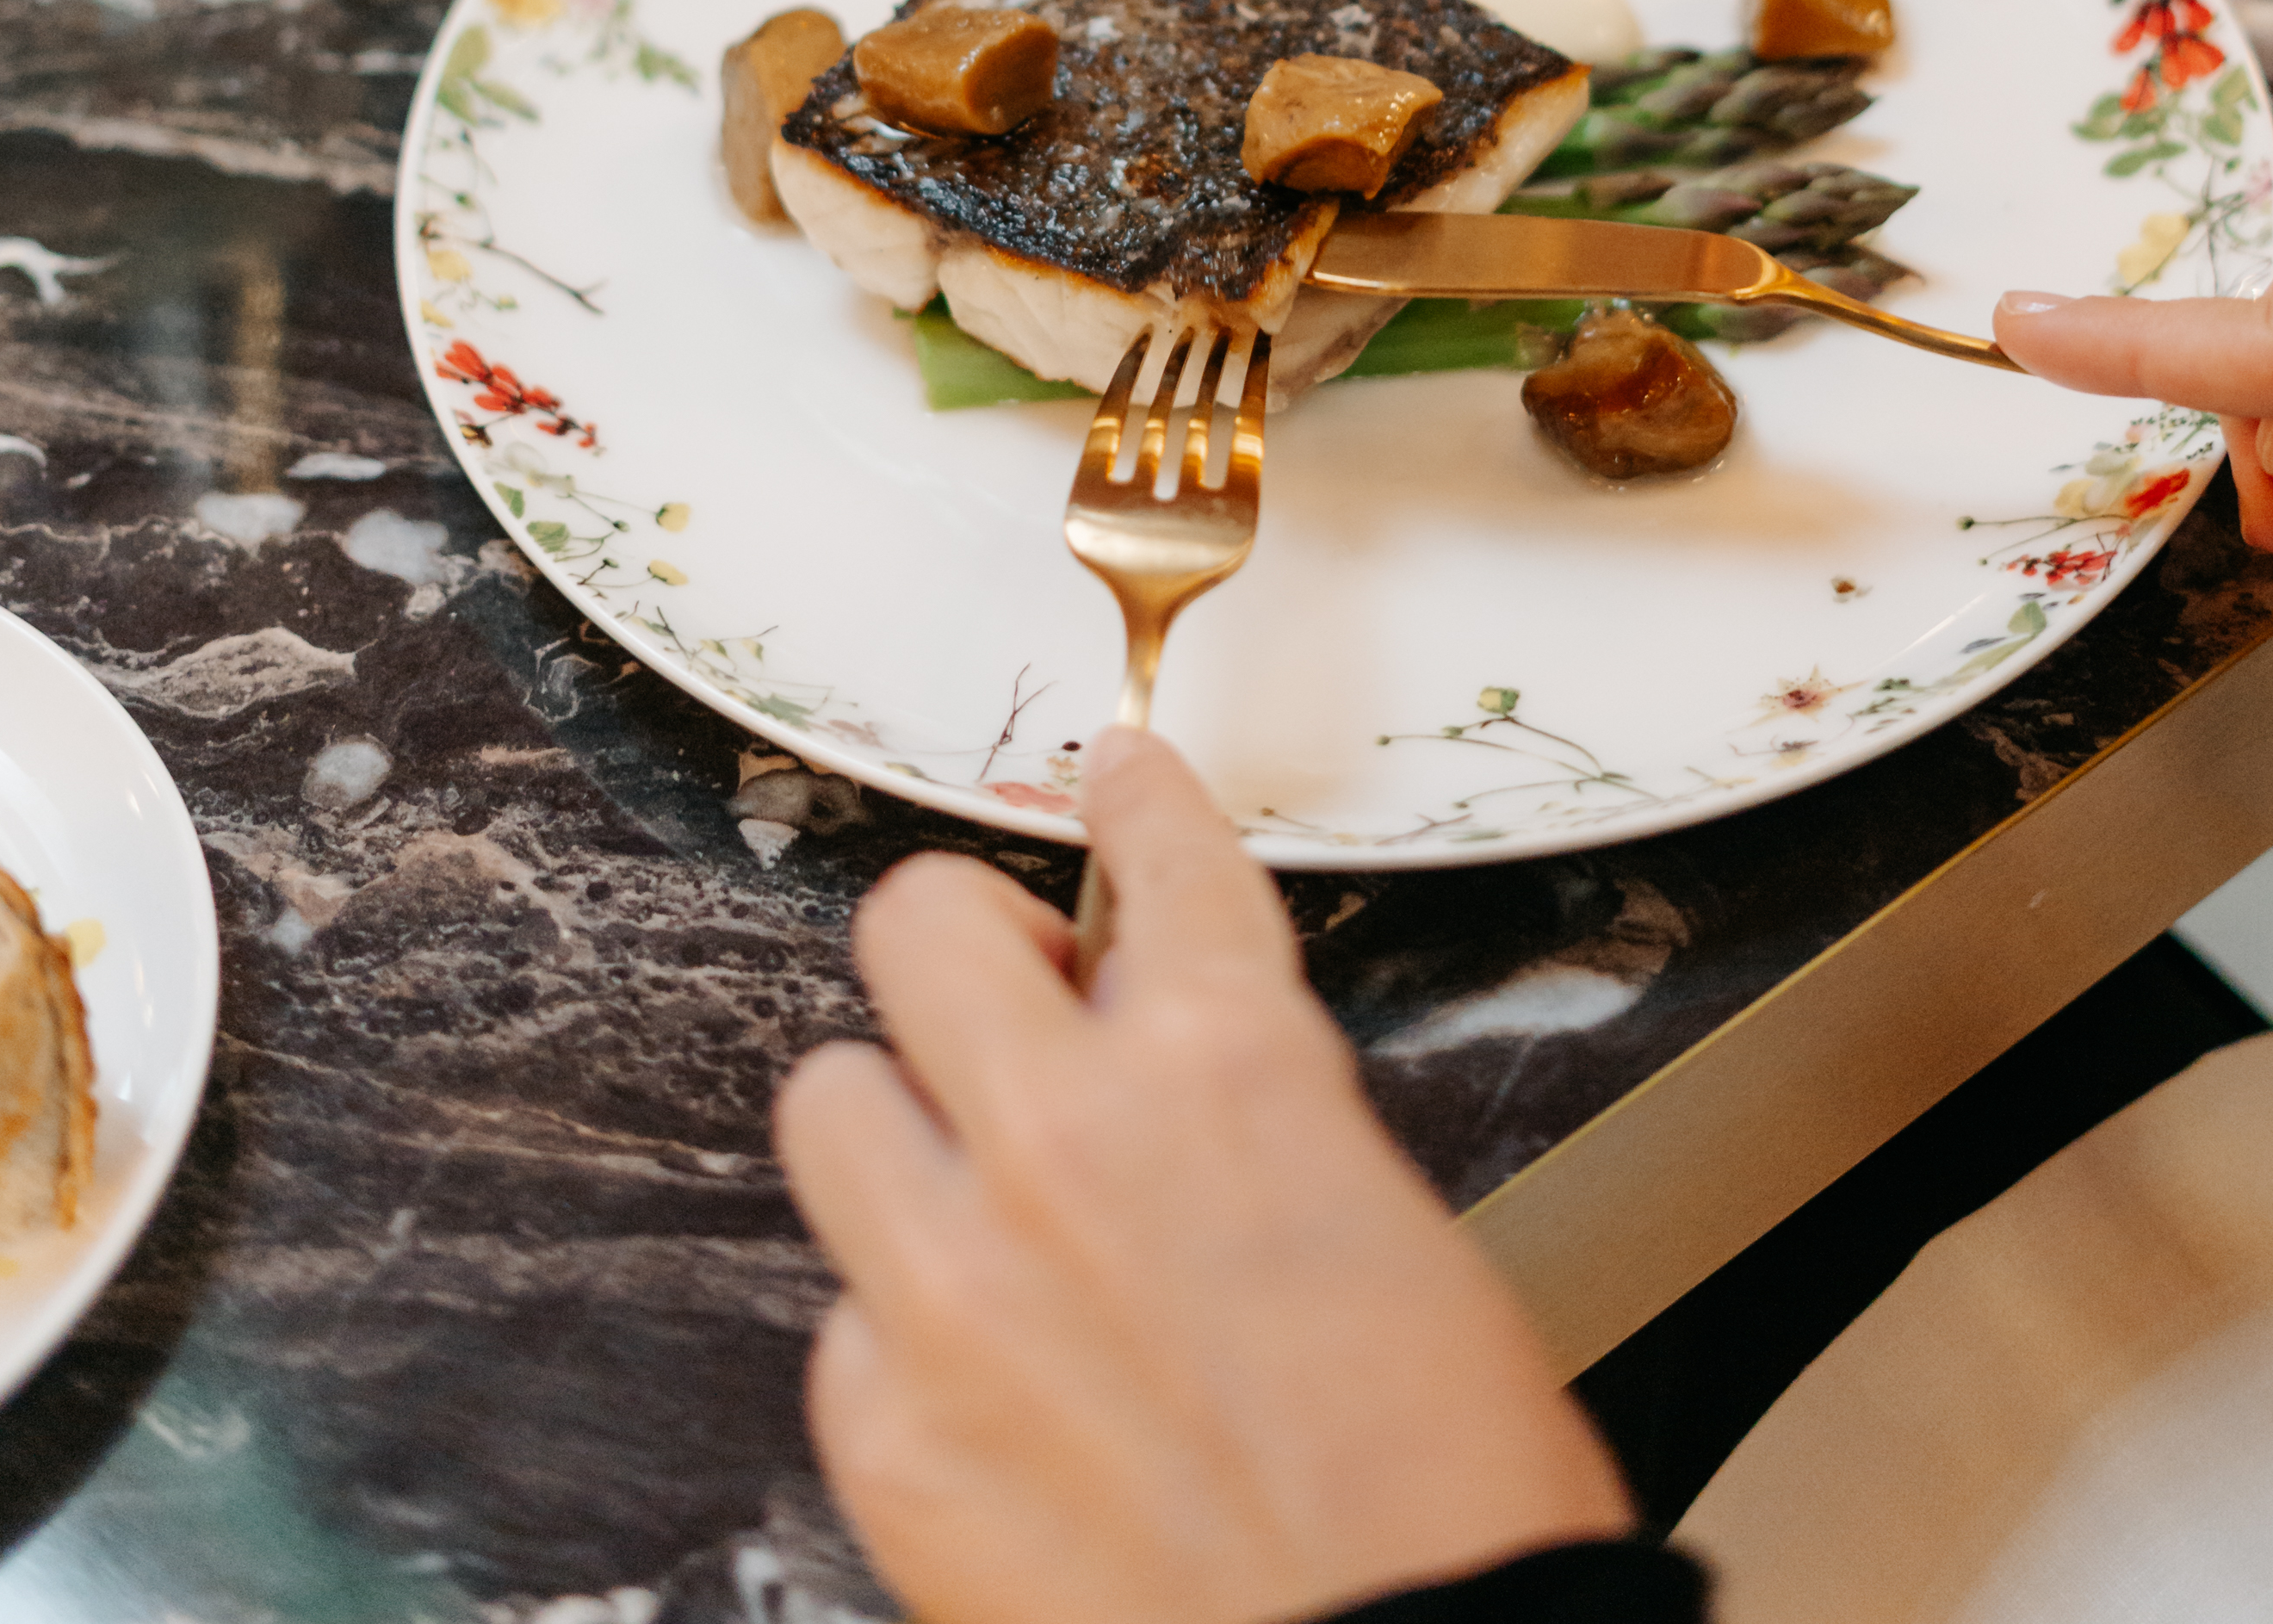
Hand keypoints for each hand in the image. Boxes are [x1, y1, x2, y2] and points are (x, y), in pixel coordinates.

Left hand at [776, 728, 1630, 1623]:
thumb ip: (1254, 1118)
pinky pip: (842, 1320)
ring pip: (828, 1100)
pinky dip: (903, 1336)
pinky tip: (990, 1389)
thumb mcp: (1391, 1228)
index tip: (1115, 779)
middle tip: (1019, 1008)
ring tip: (974, 1200)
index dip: (1133, 800)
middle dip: (970, 947)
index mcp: (1230, 1066)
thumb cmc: (1444, 1493)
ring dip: (903, 1130)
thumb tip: (1188, 1089)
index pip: (1155, 858)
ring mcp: (950, 1283)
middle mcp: (1065, 1139)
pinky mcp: (882, 1432)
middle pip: (919, 924)